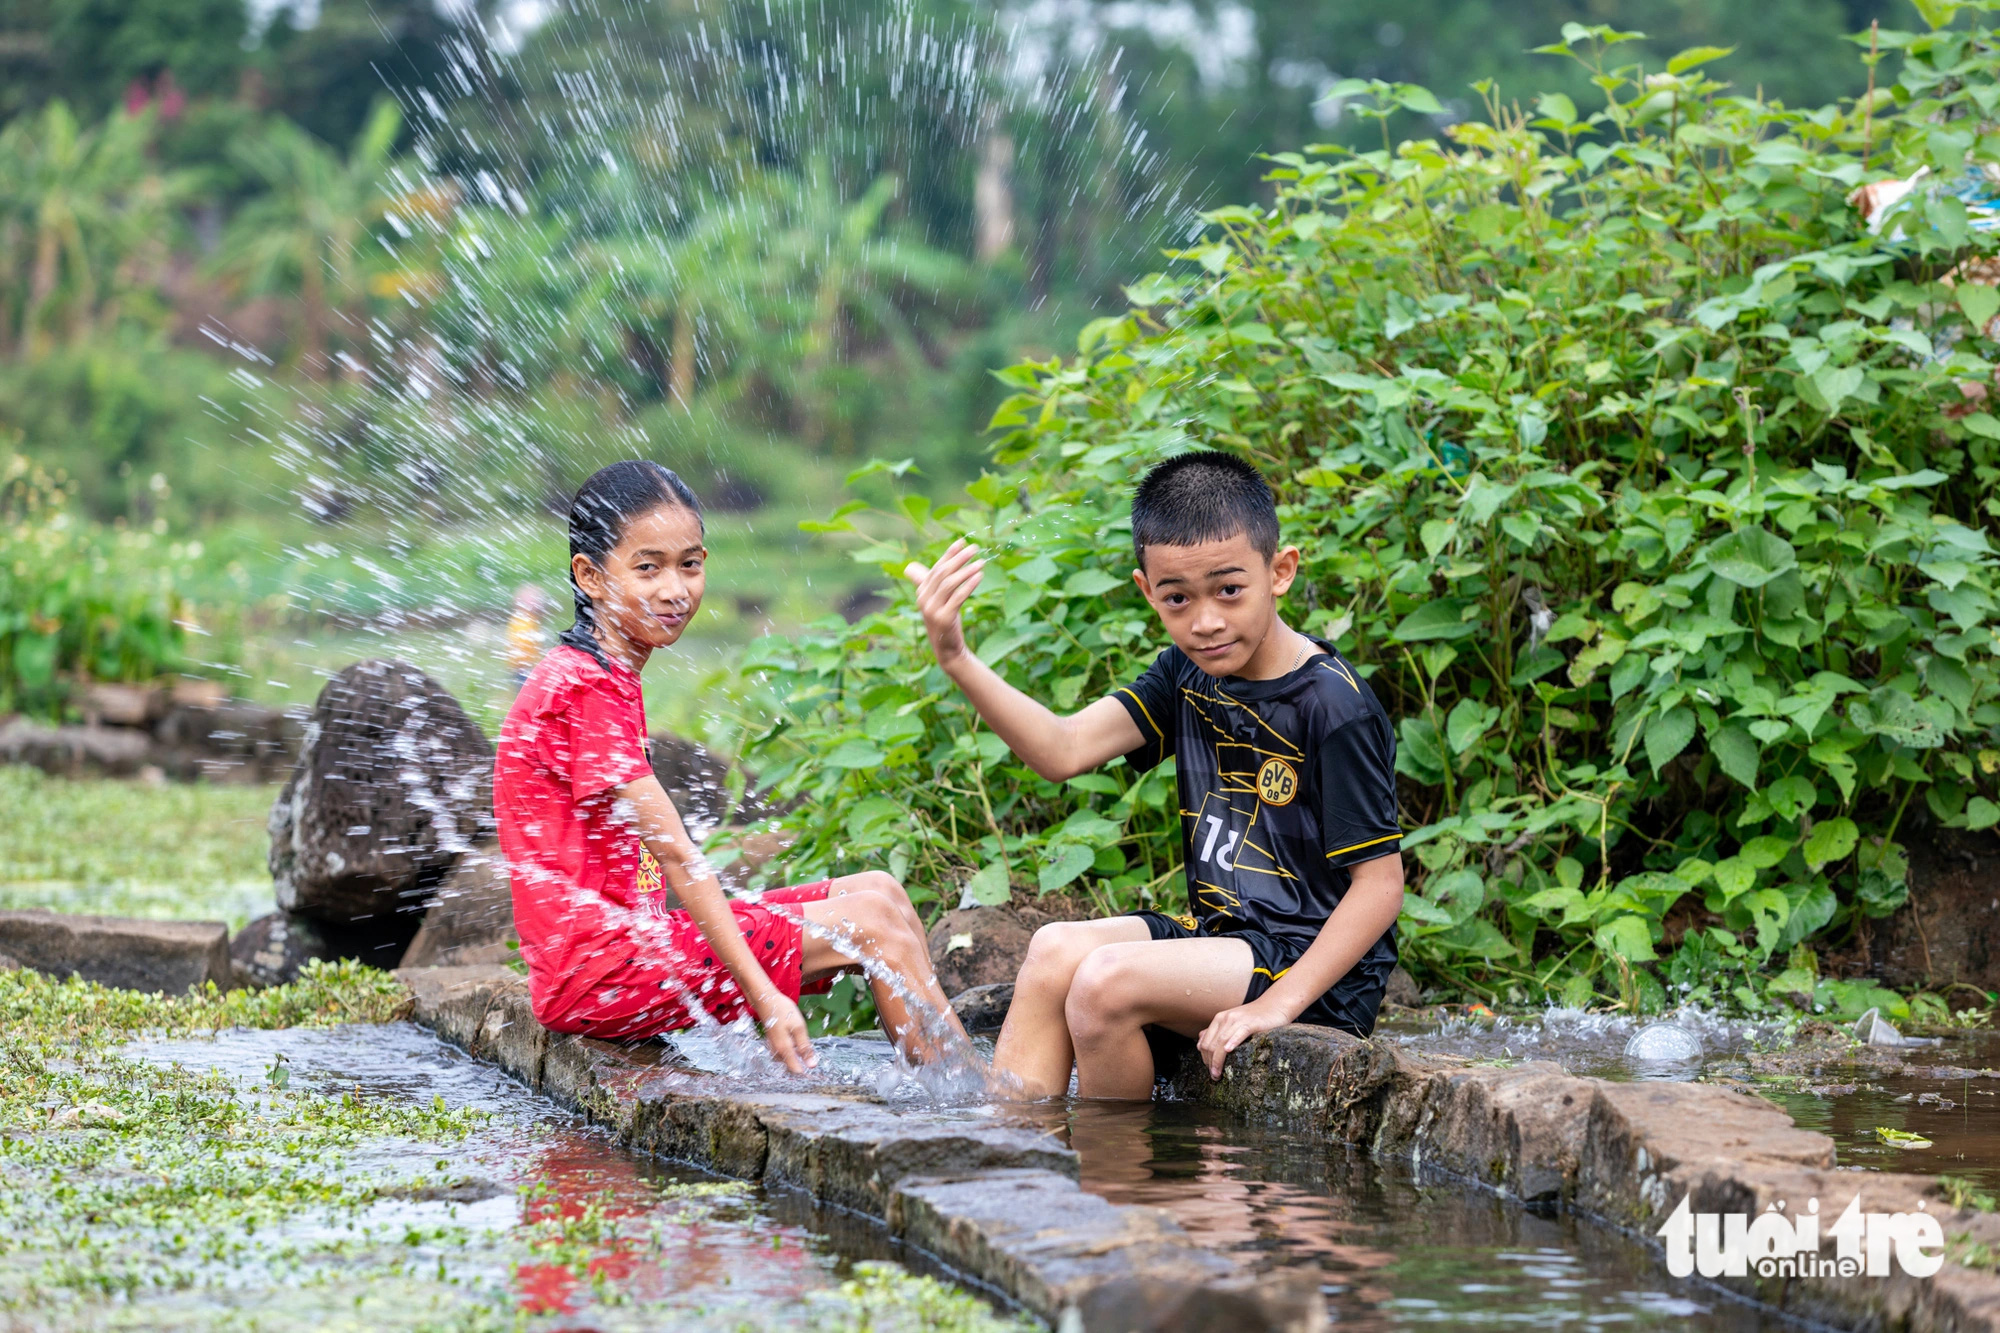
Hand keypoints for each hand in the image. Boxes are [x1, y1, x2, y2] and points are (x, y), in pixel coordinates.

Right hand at [754, 993, 816, 1074]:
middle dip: (801, 1062)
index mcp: (784, 1049)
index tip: (814, 1067)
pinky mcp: (772, 1042)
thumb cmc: (783, 1012)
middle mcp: (777, 1051)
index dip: (806, 1071)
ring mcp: (773, 1047)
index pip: (795, 1070)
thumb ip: (805, 1047)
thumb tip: (812, 1065)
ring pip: (787, 1058)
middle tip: (810, 1050)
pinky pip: (783, 1051)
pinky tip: (794, 1038)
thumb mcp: (799, 1028)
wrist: (766, 1000)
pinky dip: (791, 1048)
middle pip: (791, 1065)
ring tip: (802, 1042)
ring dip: (796, 1054)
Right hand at [903, 538, 984, 668]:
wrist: (947, 649)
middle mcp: (923, 599)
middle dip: (959, 558)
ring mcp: (932, 609)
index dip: (949, 553)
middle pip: (942, 573)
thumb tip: (910, 567)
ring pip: (950, 583)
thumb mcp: (935, 600)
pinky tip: (979, 576)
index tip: (963, 541)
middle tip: (975, 548)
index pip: (936, 568)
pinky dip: (969, 585)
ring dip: (966, 570)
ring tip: (981, 562)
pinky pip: (958, 597)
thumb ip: (929, 583)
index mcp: (921, 592)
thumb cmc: (945, 621)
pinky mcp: (944, 618)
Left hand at [1196, 997, 1291, 1079]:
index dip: (1204, 1058)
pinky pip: (1239, 1033)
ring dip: (1218, 1060)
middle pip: (1211, 1044)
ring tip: (1218, 1074)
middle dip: (1210, 1062)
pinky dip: (1232, 1042)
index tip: (1209, 1070)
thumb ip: (1216, 1032)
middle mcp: (1225, 1018)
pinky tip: (1229, 1051)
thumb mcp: (1232, 1023)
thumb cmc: (1254, 1018)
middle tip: (1214, 1076)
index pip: (1205, 1042)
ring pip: (1222, 1041)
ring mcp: (1238, 1020)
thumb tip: (1199, 1043)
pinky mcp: (1252, 1023)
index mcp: (1219, 1019)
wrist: (1274, 1006)